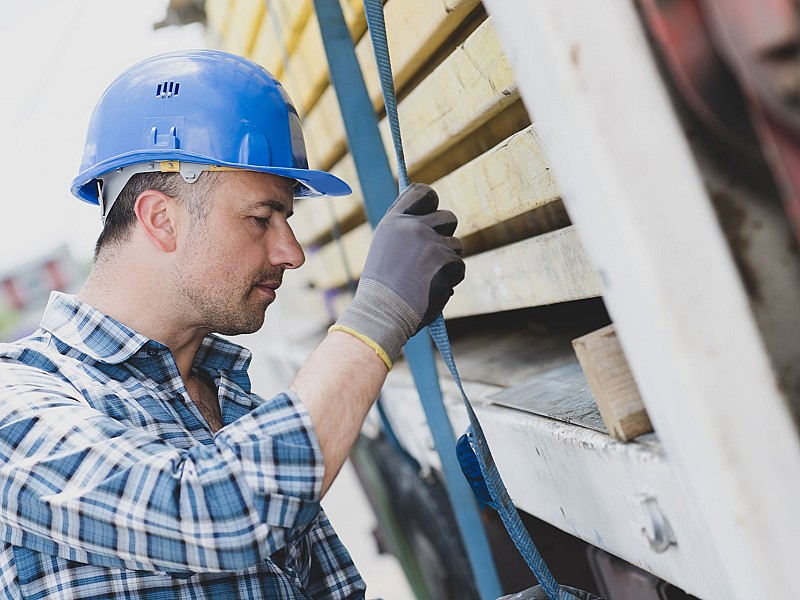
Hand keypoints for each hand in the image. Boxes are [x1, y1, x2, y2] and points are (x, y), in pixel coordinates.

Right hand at [331, 183, 464, 367]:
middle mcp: (413, 227)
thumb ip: (405, 230)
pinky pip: (460, 266)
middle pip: (448, 217)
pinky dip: (451, 279)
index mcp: (394, 221)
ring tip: (425, 278)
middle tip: (434, 253)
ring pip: (456, 245)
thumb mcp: (385, 249)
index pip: (423, 192)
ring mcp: (432, 243)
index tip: (431, 211)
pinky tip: (432, 288)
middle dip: (446, 235)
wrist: (382, 313)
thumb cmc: (382, 286)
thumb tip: (429, 220)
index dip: (431, 201)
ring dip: (447, 261)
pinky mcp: (447, 262)